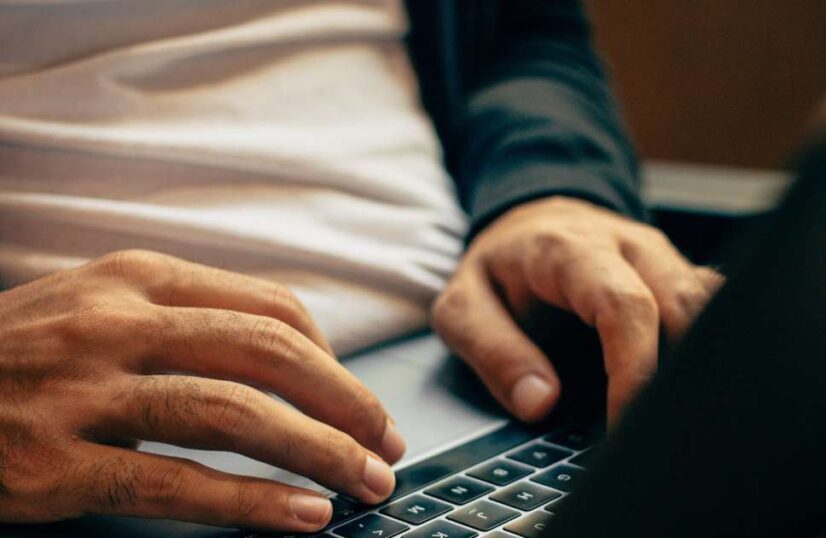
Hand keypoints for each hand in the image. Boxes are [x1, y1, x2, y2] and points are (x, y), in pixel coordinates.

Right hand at [0, 250, 404, 531]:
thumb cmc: (21, 357)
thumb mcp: (101, 308)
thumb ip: (187, 320)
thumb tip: (295, 360)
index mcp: (137, 277)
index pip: (271, 307)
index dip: (335, 360)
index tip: (363, 402)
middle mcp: (115, 322)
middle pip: (269, 354)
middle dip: (346, 404)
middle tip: (387, 445)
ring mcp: (80, 391)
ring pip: (234, 413)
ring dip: (318, 451)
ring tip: (365, 484)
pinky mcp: (51, 463)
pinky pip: (175, 484)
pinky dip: (253, 502)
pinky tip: (301, 518)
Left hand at [432, 196, 722, 424]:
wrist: (529, 221)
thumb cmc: (499, 268)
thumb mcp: (462, 306)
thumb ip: (493, 351)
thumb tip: (539, 401)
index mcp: (571, 250)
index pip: (626, 307)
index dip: (635, 370)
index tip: (625, 424)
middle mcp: (629, 246)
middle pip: (685, 305)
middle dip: (678, 375)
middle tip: (655, 433)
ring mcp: (662, 257)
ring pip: (712, 305)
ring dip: (702, 362)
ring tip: (675, 418)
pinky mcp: (680, 274)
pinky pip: (716, 306)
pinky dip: (711, 348)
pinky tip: (692, 390)